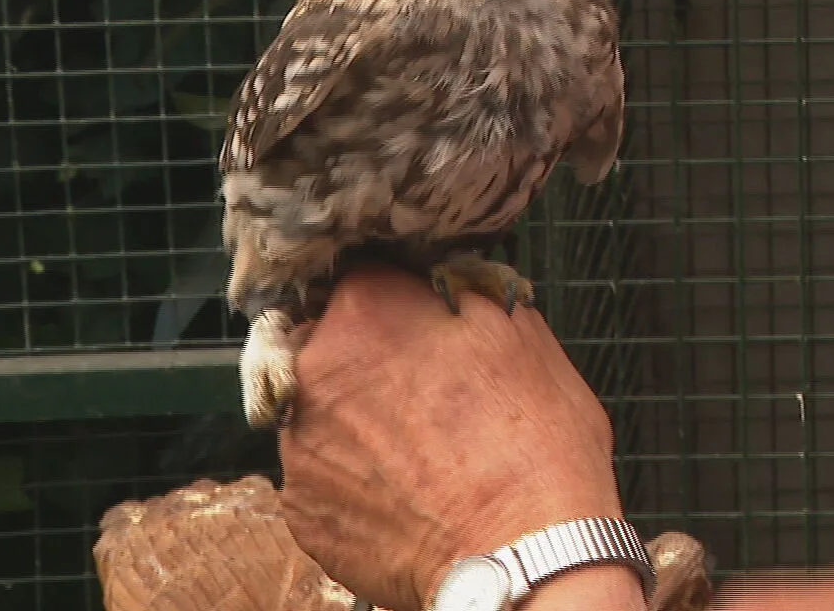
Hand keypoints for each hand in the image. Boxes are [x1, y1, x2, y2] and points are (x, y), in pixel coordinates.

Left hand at [277, 264, 637, 610]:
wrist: (523, 555)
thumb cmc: (534, 444)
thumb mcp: (523, 331)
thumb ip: (466, 288)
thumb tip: (448, 280)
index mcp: (364, 313)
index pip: (367, 277)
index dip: (405, 299)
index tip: (429, 325)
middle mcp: (312, 373)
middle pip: (335, 345)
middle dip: (377, 360)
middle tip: (435, 392)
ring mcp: (299, 448)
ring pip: (327, 413)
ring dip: (364, 421)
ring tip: (427, 451)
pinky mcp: (302, 512)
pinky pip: (326, 477)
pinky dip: (359, 480)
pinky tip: (409, 491)